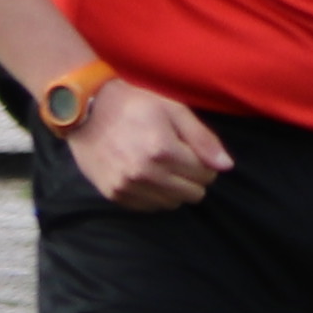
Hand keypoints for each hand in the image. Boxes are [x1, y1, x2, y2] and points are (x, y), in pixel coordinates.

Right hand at [70, 79, 228, 211]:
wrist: (86, 109)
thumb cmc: (135, 105)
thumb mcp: (174, 111)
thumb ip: (203, 139)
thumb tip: (226, 166)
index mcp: (163, 150)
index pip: (206, 174)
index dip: (205, 163)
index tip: (193, 152)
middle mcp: (145, 173)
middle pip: (193, 193)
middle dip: (193, 178)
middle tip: (179, 160)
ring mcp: (128, 186)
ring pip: (172, 204)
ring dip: (174, 189)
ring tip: (161, 167)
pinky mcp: (114, 194)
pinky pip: (149, 207)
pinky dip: (154, 195)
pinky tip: (146, 175)